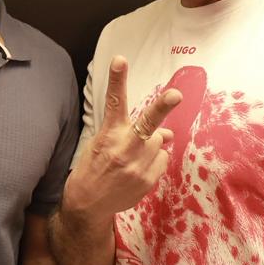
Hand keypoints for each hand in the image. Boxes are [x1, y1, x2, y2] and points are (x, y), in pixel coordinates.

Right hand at [62, 56, 180, 221]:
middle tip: (176, 95)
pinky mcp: (147, 180)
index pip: (114, 102)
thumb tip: (168, 133)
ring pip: (159, 142)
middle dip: (162, 106)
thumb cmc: (93, 168)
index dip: (117, 79)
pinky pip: (162, 160)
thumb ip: (131, 133)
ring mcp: (138, 165)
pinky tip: (137, 169)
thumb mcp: (101, 144)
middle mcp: (124, 148)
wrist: (88, 204)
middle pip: (148, 122)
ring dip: (152, 144)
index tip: (120, 60)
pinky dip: (154, 161)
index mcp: (108, 134)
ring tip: (132, 158)